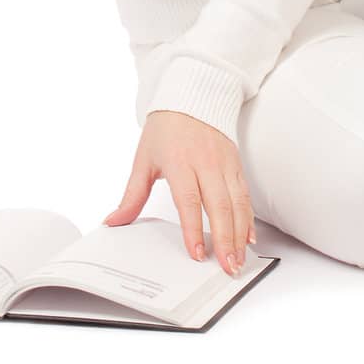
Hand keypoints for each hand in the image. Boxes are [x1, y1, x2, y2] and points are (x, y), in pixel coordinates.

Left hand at [103, 110, 255, 276]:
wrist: (192, 96)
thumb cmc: (166, 128)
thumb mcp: (143, 160)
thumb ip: (132, 196)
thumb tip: (114, 221)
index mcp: (179, 162)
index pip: (189, 200)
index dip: (193, 228)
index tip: (196, 253)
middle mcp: (206, 163)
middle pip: (219, 206)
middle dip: (224, 239)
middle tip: (226, 266)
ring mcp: (224, 164)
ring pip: (237, 203)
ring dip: (239, 234)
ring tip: (238, 259)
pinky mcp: (236, 164)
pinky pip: (245, 194)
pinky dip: (248, 217)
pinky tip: (248, 237)